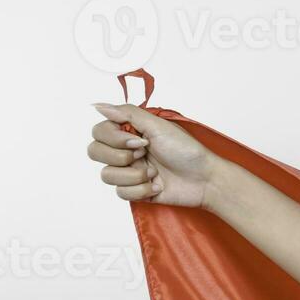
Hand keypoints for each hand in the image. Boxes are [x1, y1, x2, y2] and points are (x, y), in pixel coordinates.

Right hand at [88, 103, 216, 207]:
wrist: (205, 180)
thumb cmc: (187, 151)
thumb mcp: (159, 126)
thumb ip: (127, 113)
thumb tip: (98, 106)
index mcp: (129, 133)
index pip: (98, 132)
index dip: (114, 138)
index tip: (140, 141)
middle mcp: (125, 151)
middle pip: (94, 152)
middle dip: (121, 156)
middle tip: (145, 154)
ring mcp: (129, 172)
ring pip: (106, 175)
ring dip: (134, 175)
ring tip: (154, 173)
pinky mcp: (135, 191)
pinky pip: (120, 193)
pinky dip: (141, 190)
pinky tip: (157, 185)